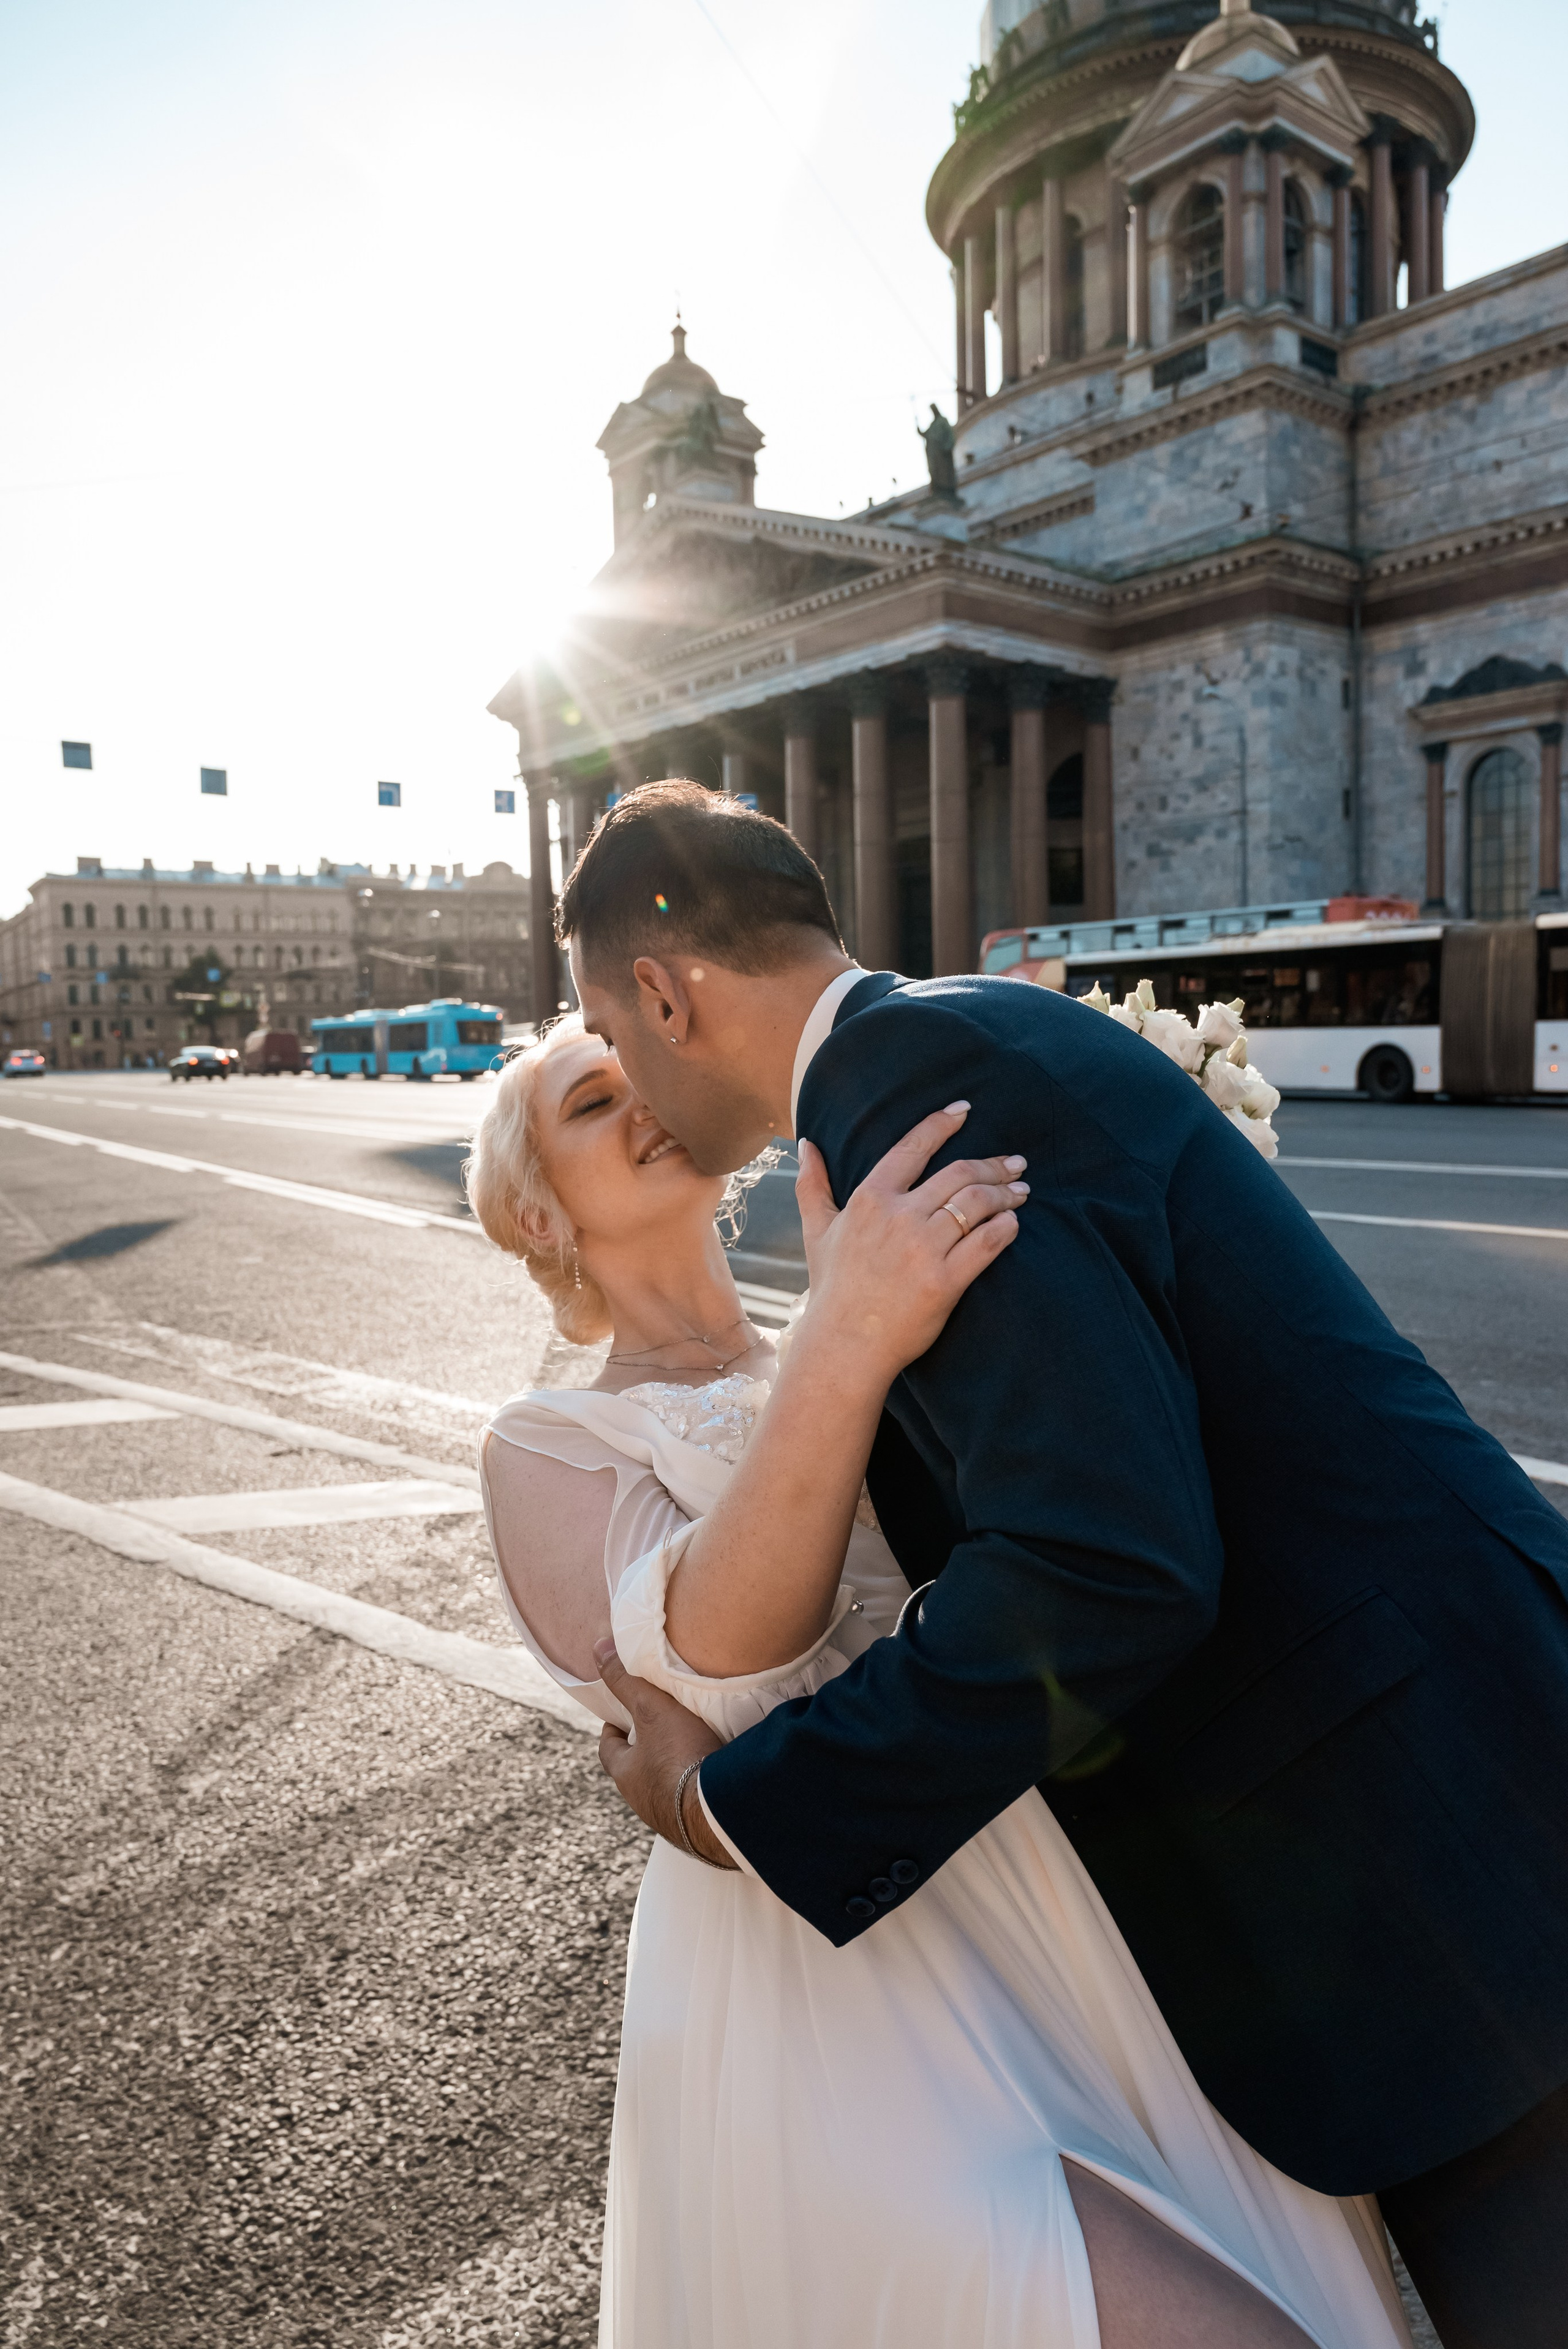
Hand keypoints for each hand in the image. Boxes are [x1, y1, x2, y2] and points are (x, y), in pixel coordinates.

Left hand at [594, 1640, 735, 1867]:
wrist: (716, 1811)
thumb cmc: (679, 1756)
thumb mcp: (652, 1709)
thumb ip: (625, 1680)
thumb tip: (597, 1648)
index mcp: (626, 1774)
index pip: (608, 1750)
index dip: (612, 1733)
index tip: (617, 1720)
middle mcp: (641, 1801)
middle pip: (635, 1773)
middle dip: (642, 1754)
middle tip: (656, 1733)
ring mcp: (668, 1819)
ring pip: (661, 1791)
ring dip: (669, 1774)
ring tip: (688, 1753)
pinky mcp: (695, 1830)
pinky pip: (689, 1806)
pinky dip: (694, 1791)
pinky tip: (709, 1780)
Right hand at [793, 1104, 1025, 1383]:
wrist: (845, 1345)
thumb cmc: (833, 1289)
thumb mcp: (817, 1232)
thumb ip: (812, 1185)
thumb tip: (805, 1143)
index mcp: (869, 1199)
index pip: (912, 1148)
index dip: (941, 1124)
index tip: (964, 1110)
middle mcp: (898, 1217)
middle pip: (958, 1174)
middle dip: (993, 1164)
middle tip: (1015, 1162)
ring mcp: (923, 1249)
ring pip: (977, 1204)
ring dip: (1006, 1193)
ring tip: (1022, 1191)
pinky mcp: (945, 1281)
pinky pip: (987, 1243)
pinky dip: (1005, 1228)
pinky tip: (1014, 1222)